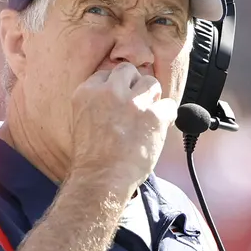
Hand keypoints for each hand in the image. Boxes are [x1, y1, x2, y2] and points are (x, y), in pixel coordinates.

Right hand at [68, 63, 176, 193]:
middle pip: (129, 71)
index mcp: (87, 92)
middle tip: (133, 106)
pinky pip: (169, 105)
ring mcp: (133, 102)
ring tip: (145, 118)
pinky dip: (167, 116)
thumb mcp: (81, 120)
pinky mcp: (154, 116)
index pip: (107, 74)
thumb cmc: (91, 157)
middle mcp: (110, 91)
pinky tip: (157, 128)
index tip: (119, 100)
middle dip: (133, 86)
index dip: (116, 87)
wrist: (101, 178)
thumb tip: (118, 93)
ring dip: (151, 99)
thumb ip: (97, 101)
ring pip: (151, 83)